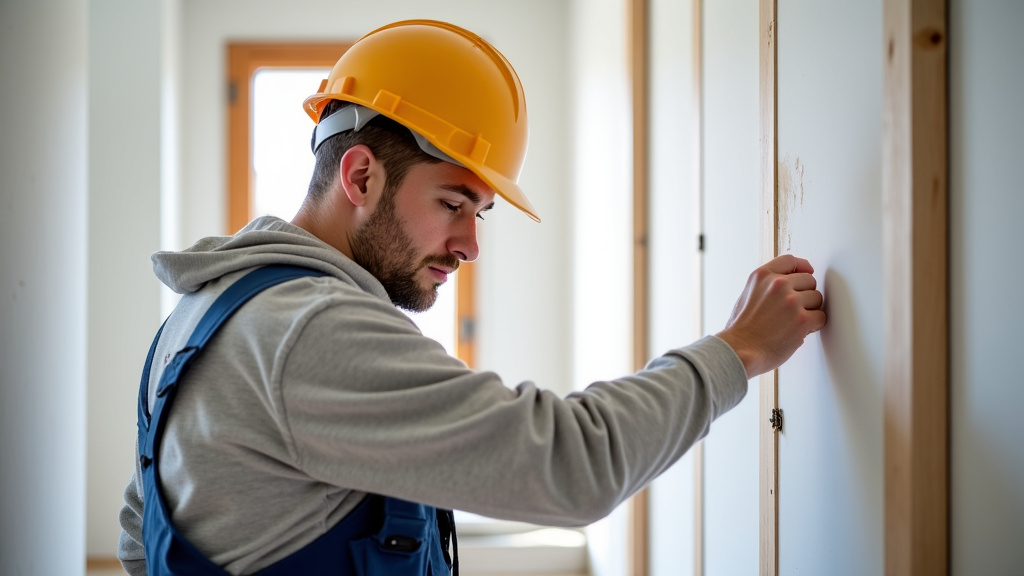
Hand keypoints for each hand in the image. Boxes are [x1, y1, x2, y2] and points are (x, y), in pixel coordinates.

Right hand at [715, 255, 826, 378]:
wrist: (739, 351)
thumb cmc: (741, 329)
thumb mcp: (747, 295)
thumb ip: (767, 285)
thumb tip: (789, 282)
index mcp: (762, 276)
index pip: (790, 261)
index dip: (801, 267)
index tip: (806, 272)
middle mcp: (778, 284)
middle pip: (809, 280)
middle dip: (804, 295)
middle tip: (792, 310)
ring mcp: (791, 302)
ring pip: (817, 298)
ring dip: (810, 310)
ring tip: (792, 322)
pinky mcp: (802, 320)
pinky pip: (821, 317)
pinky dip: (813, 326)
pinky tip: (799, 331)